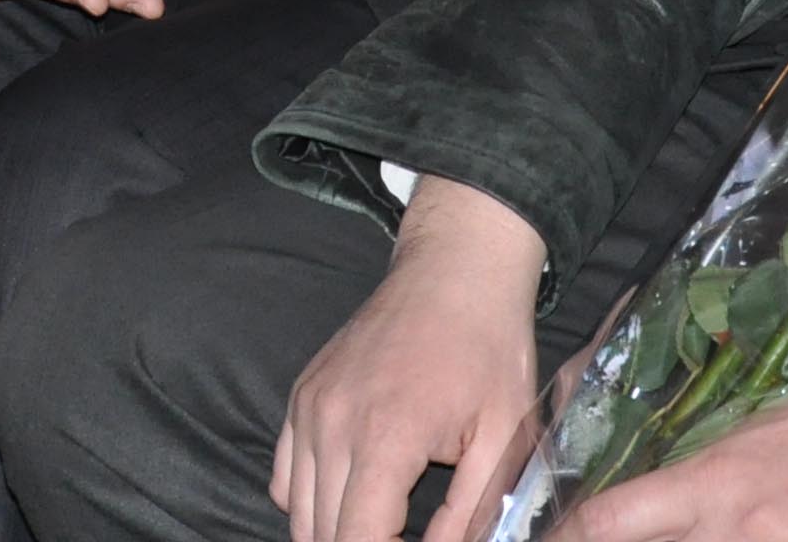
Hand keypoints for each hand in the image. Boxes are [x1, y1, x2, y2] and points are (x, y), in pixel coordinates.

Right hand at [275, 177, 548, 541]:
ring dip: (336, 532)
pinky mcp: (302, 396)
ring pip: (297, 513)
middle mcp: (333, 423)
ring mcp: (310, 407)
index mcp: (386, 438)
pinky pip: (284, 477)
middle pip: (323, 535)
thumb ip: (470, 514)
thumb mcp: (503, 439)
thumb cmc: (489, 350)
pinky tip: (354, 497)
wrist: (456, 271)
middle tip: (404, 537)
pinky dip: (309, 502)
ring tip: (384, 527)